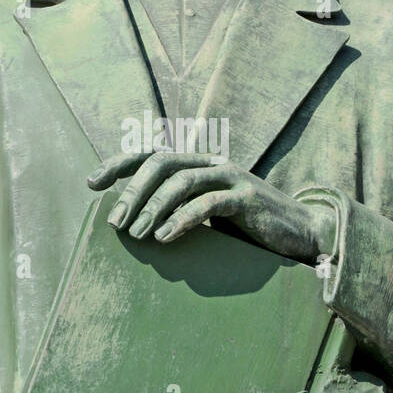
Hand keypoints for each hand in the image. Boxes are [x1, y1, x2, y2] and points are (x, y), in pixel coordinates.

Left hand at [88, 151, 334, 263]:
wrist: (300, 233)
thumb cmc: (248, 227)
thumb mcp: (208, 214)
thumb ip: (180, 208)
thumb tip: (134, 224)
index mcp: (198, 164)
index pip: (151, 154)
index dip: (119, 164)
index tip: (91, 183)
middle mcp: (212, 163)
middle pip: (162, 163)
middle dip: (133, 191)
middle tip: (116, 222)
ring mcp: (231, 177)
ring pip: (182, 181)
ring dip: (153, 207)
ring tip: (137, 234)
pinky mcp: (248, 197)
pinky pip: (208, 203)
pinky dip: (183, 219)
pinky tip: (166, 238)